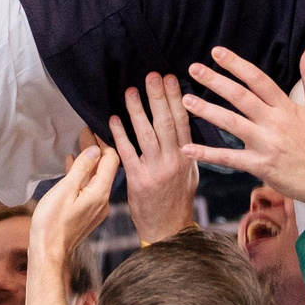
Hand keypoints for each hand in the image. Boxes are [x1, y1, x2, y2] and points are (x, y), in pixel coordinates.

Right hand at [33, 145, 118, 269]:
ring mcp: (96, 208)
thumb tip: (95, 149)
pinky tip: (71, 166)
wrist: (48, 253)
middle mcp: (104, 200)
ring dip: (89, 162)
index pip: (112, 160)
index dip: (102, 142)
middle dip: (96, 150)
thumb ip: (81, 168)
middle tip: (84, 133)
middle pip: (106, 168)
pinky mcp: (87, 214)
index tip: (90, 130)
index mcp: (100, 192)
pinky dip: (83, 176)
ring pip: (97, 178)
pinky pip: (90, 188)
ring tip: (78, 145)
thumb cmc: (52, 223)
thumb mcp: (65, 190)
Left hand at [109, 74, 196, 242]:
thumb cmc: (178, 199)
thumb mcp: (191, 173)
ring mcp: (155, 170)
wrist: (168, 229)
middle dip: (158, 97)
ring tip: (130, 91)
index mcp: (188, 156)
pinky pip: (127, 153)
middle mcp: (174, 161)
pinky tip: (113, 119)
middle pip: (166, 123)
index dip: (176, 99)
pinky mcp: (137, 180)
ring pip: (146, 134)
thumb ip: (188, 149)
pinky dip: (120, 135)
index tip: (170, 79)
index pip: (183, 121)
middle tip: (151, 76)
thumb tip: (184, 122)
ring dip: (137, 110)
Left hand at [181, 46, 304, 207]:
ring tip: (186, 100)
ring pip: (232, 123)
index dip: (236, 64)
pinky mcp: (260, 166)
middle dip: (215, 81)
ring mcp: (266, 144)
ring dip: (207, 111)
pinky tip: (188, 149)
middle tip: (194, 68)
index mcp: (286, 106)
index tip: (216, 52)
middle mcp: (274, 122)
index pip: (258, 79)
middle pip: (241, 97)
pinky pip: (229, 158)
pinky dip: (208, 154)